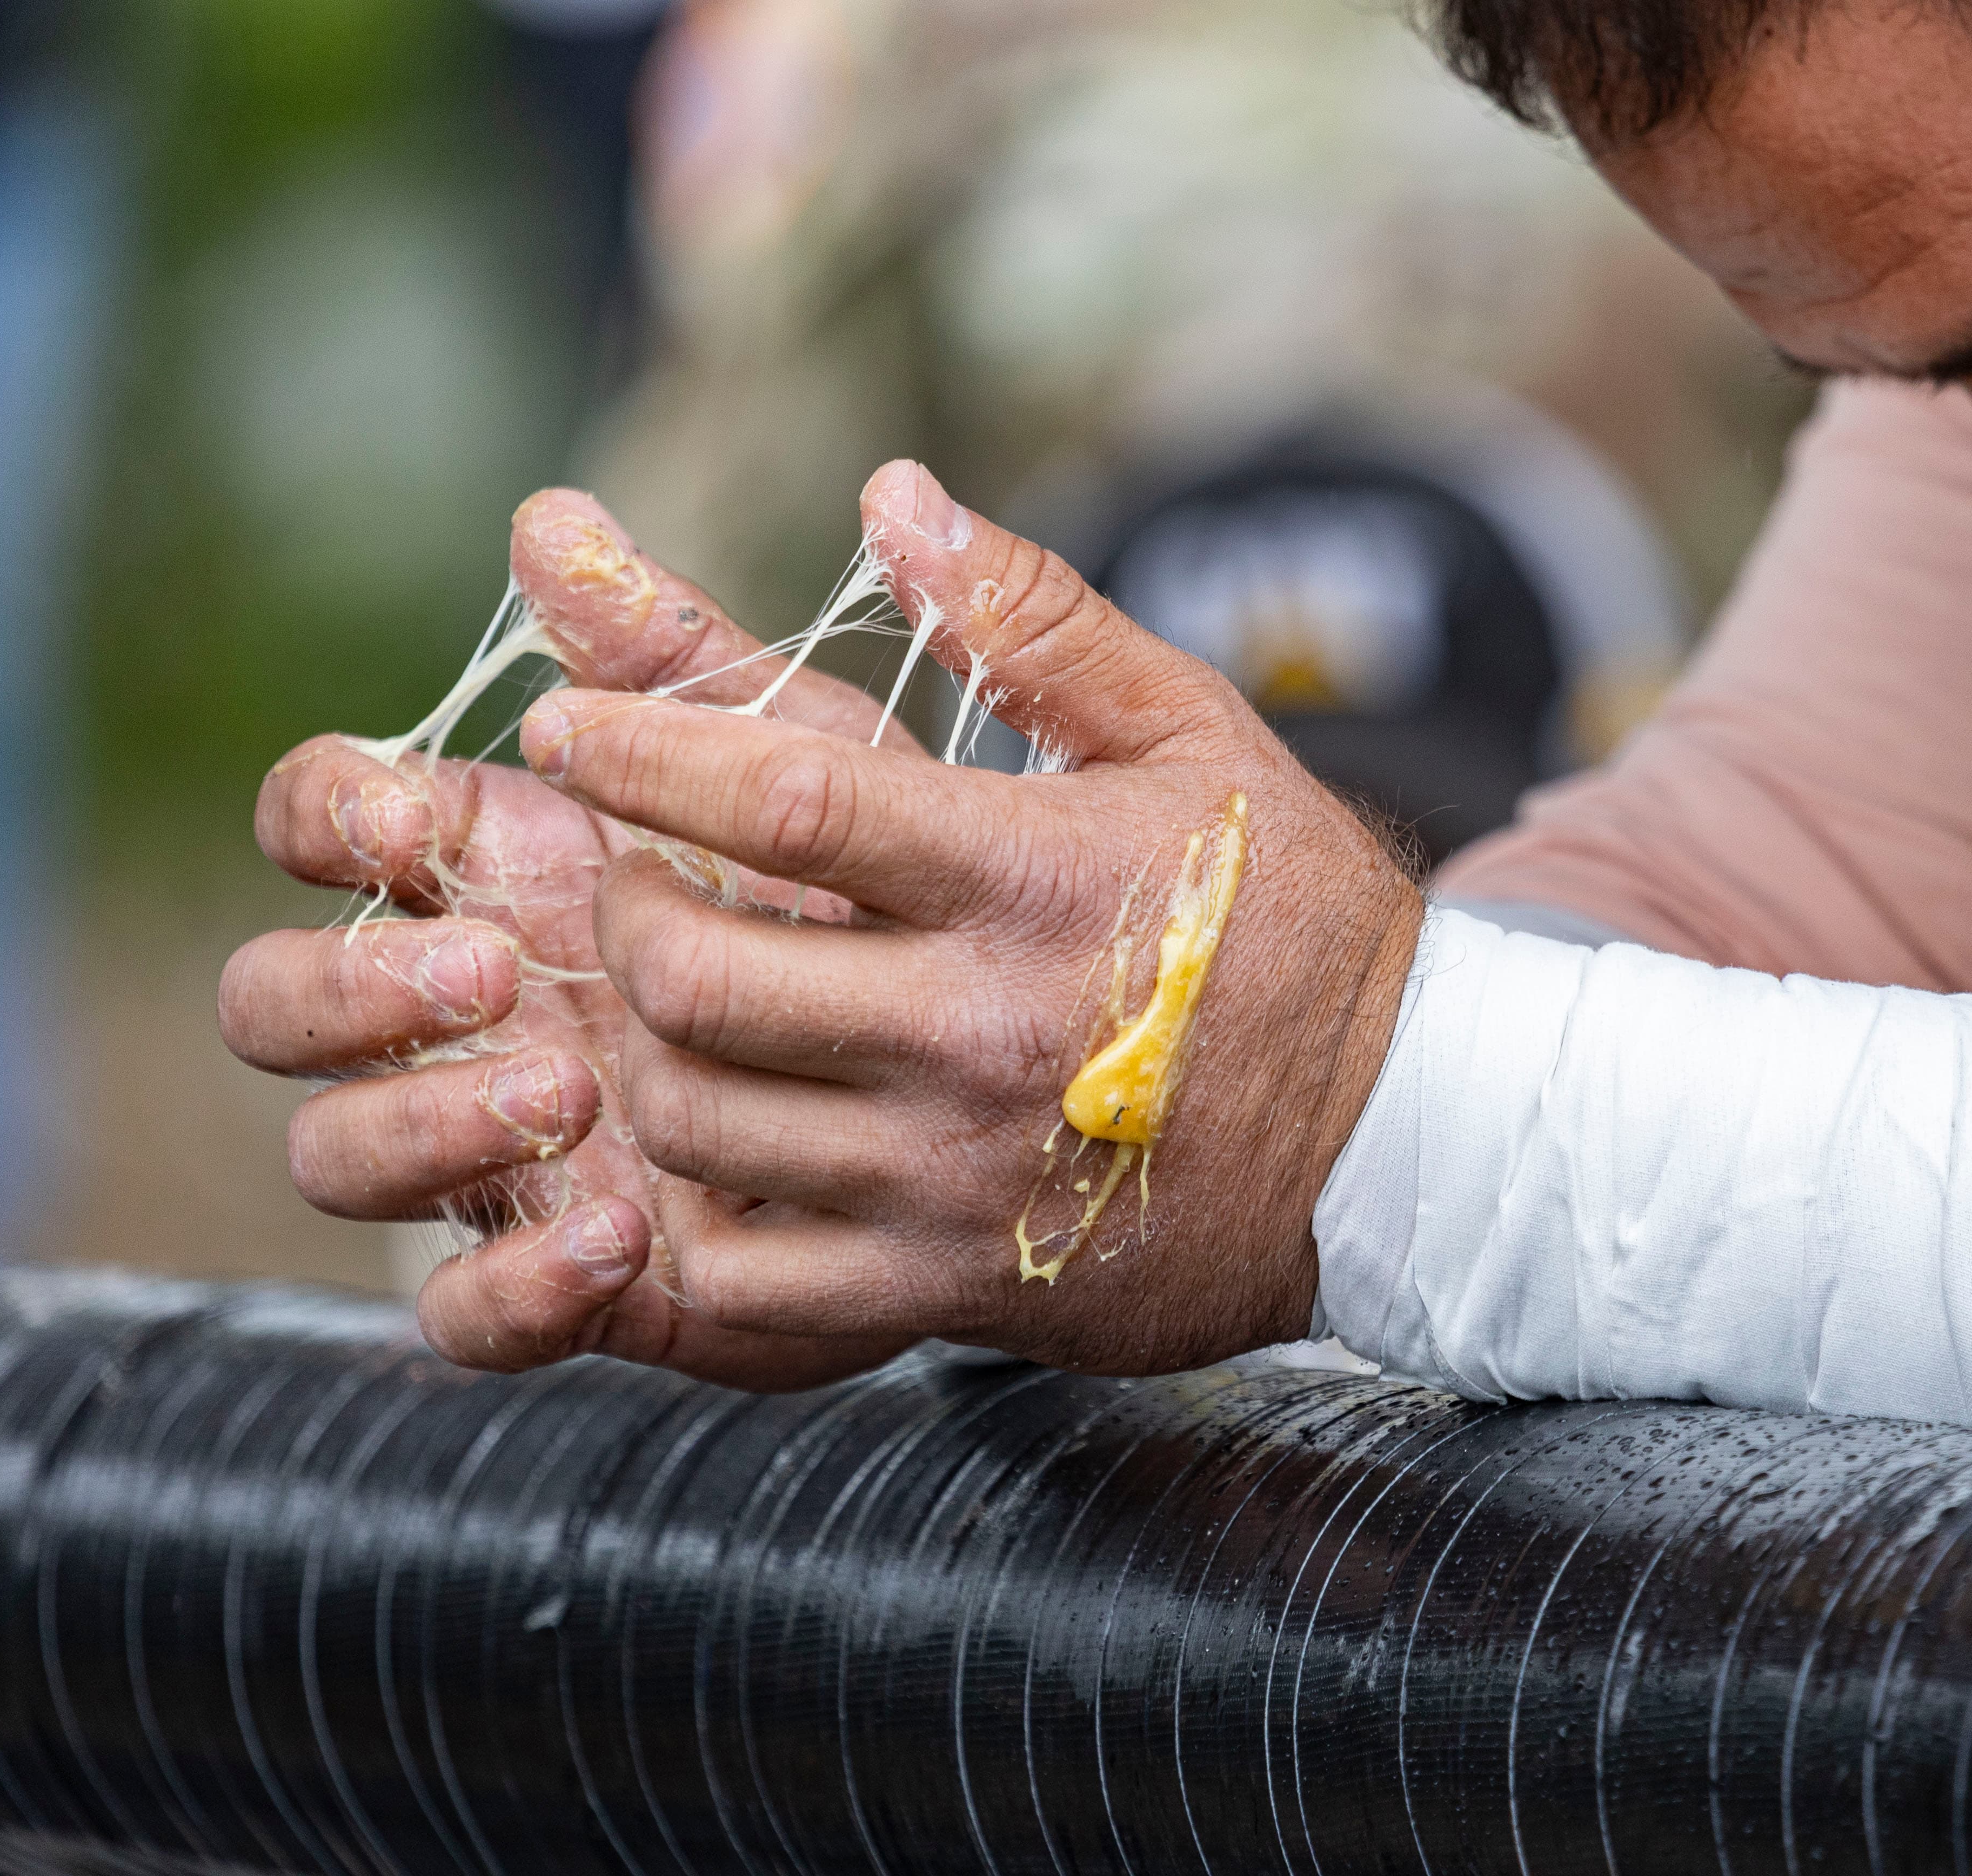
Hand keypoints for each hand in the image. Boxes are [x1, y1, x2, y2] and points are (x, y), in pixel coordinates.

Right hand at [219, 491, 932, 1389]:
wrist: (1029, 1072)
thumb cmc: (908, 892)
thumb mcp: (819, 766)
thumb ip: (685, 662)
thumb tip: (554, 518)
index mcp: (497, 864)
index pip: (321, 822)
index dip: (328, 814)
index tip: (409, 817)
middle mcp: (465, 1007)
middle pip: (274, 999)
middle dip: (347, 985)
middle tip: (496, 965)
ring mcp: (498, 1143)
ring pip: (333, 1153)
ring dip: (418, 1121)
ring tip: (569, 1083)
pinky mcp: (570, 1275)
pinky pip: (460, 1313)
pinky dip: (506, 1283)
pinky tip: (613, 1234)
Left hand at [519, 462, 1423, 1374]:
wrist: (1401, 1143)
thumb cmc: (1292, 918)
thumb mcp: (1194, 733)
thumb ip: (1035, 618)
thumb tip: (890, 492)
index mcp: (1031, 878)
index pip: (785, 798)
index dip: (644, 748)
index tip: (570, 723)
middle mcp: (980, 1031)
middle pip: (701, 976)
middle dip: (623, 908)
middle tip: (631, 873)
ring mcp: (955, 1174)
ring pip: (700, 1121)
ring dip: (639, 1049)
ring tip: (665, 998)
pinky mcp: (950, 1287)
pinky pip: (747, 1281)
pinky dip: (689, 1216)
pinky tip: (710, 1152)